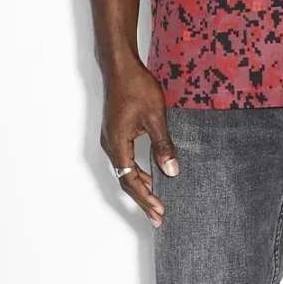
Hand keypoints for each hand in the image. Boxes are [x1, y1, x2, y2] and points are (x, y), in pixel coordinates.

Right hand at [101, 62, 178, 228]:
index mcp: (118, 144)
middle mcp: (110, 145)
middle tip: (159, 216)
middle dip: (143, 199)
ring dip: (140, 186)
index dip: (146, 198)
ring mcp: (111, 139)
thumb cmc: (137, 87)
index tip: (159, 212)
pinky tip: (151, 175)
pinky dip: (137, 172)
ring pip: (125, 171)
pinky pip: (126, 160)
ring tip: (156, 201)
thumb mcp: (156, 117)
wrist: (120, 66)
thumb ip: (163, 146)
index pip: (130, 181)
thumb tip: (172, 171)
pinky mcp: (116, 132)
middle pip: (126, 180)